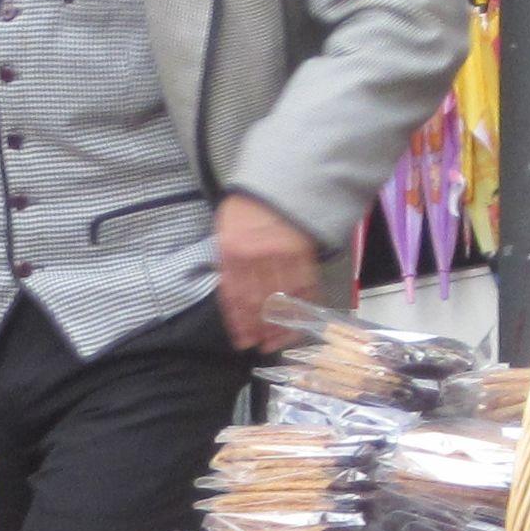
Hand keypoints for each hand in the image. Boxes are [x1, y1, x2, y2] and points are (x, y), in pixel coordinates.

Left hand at [214, 193, 321, 350]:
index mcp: (231, 252)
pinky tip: (301, 320)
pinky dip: (303, 305)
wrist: (277, 183)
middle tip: (263, 347)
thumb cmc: (246, 208)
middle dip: (260, 329)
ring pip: (281, 298)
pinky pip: (304, 285)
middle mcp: (255, 257)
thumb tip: (231, 291)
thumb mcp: (225, 230)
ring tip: (280, 341)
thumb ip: (227, 261)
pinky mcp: (303, 252)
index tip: (242, 341)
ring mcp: (281, 255)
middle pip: (257, 302)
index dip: (238, 322)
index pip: (233, 296)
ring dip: (281, 324)